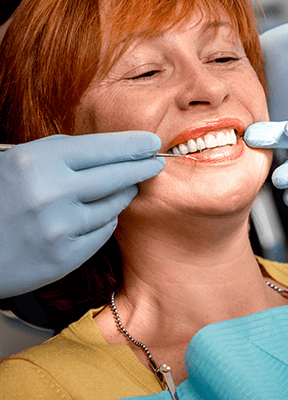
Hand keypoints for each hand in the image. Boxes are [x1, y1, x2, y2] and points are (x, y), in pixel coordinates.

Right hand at [0, 132, 164, 297]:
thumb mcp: (19, 163)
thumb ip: (62, 154)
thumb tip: (112, 150)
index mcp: (37, 162)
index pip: (101, 148)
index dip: (132, 144)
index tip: (152, 142)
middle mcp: (50, 194)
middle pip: (116, 176)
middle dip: (142, 167)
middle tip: (156, 163)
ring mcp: (59, 228)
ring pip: (113, 206)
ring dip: (123, 194)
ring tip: (127, 187)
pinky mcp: (65, 257)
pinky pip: (102, 232)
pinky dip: (105, 221)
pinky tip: (101, 214)